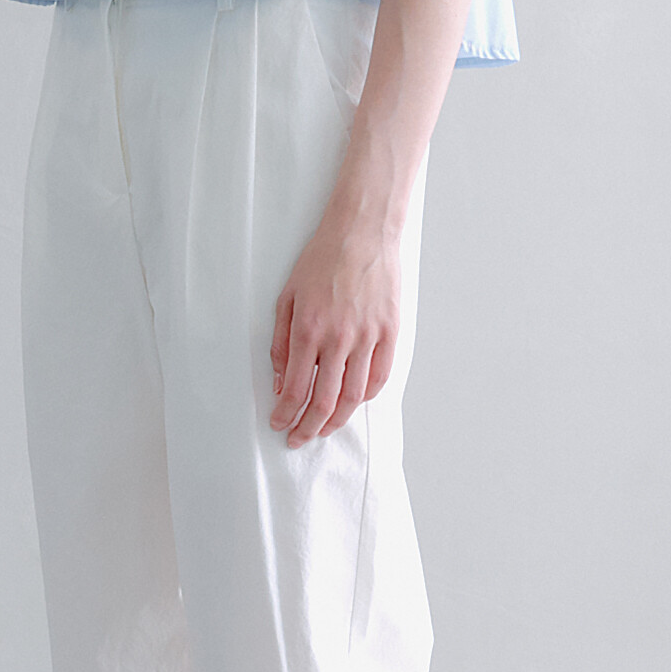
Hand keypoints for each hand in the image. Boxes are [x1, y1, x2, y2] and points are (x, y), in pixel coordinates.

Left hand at [268, 201, 402, 446]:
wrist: (362, 231)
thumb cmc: (321, 261)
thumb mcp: (287, 298)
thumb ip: (281, 343)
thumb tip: (281, 383)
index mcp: (308, 329)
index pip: (295, 389)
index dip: (286, 415)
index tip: (279, 425)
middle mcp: (339, 338)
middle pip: (324, 402)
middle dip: (309, 428)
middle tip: (299, 439)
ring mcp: (368, 337)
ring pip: (353, 396)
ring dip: (336, 420)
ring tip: (324, 428)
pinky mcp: (391, 332)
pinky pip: (379, 377)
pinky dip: (365, 396)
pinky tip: (352, 401)